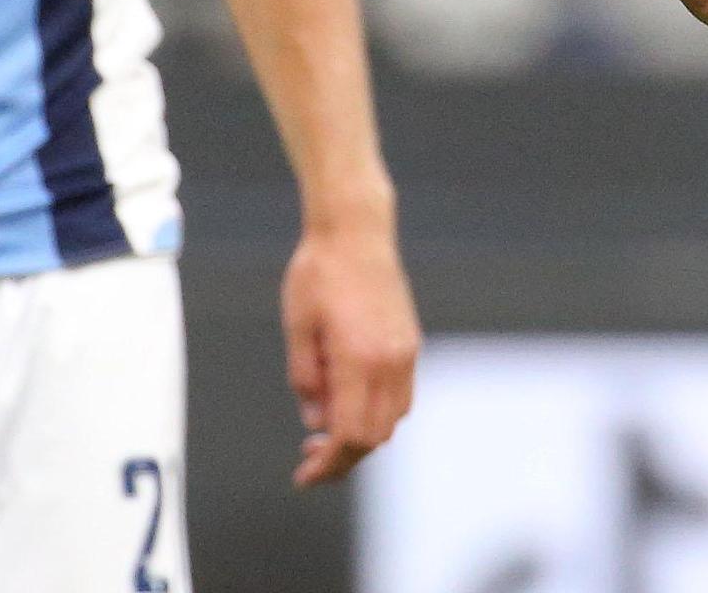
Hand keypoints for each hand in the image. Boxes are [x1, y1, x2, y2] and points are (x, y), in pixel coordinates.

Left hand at [282, 218, 420, 488]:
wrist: (356, 231)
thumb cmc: (319, 272)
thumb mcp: (297, 326)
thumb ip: (306, 379)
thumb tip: (315, 422)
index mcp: (358, 359)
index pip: (349, 435)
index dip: (328, 465)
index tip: (304, 476)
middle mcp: (390, 361)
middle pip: (375, 437)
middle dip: (343, 459)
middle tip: (309, 460)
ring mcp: (405, 352)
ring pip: (393, 420)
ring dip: (362, 438)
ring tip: (326, 435)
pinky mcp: (410, 343)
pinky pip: (401, 397)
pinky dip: (378, 415)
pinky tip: (350, 405)